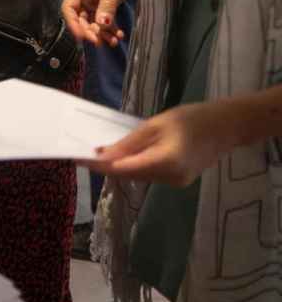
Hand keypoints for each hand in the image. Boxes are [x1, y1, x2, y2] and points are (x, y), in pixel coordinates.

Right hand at [62, 0, 138, 46]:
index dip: (73, 24)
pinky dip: (110, 29)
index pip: (68, 10)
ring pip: (92, 23)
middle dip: (90, 31)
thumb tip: (101, 26)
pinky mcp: (103, 6)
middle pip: (80, 19)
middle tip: (100, 41)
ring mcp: (92, 3)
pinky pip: (103, 21)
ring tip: (114, 42)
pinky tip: (118, 35)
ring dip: (102, 33)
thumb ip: (106, 7)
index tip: (83, 37)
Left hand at [83, 101, 234, 186]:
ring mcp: (174, 182)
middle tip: (82, 153)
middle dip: (105, 166)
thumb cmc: (190, 119)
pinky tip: (122, 156)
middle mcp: (169, 178)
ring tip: (98, 153)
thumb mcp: (154, 125)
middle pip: (127, 175)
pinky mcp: (177, 181)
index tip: (76, 158)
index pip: (121, 169)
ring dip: (117, 167)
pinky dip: (132, 167)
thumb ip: (128, 144)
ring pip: (136, 176)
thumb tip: (101, 156)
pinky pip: (147, 175)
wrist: (226, 127)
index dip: (97, 165)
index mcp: (164, 162)